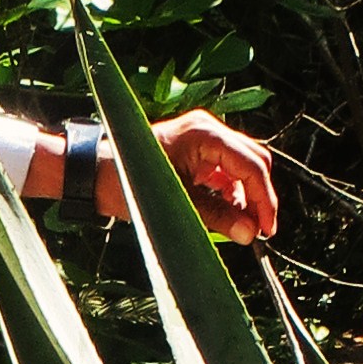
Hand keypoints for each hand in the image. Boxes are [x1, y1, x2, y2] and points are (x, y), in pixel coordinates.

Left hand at [27, 110, 279, 243]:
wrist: (95, 173)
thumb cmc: (127, 182)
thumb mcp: (176, 204)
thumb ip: (216, 217)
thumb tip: (249, 233)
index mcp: (205, 134)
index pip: (251, 166)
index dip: (264, 199)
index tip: (268, 229)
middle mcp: (207, 130)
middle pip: (253, 161)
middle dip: (260, 196)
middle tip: (260, 230)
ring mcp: (202, 139)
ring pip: (241, 166)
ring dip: (245, 196)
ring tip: (241, 227)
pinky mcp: (196, 152)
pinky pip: (225, 171)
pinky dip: (230, 193)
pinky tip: (227, 215)